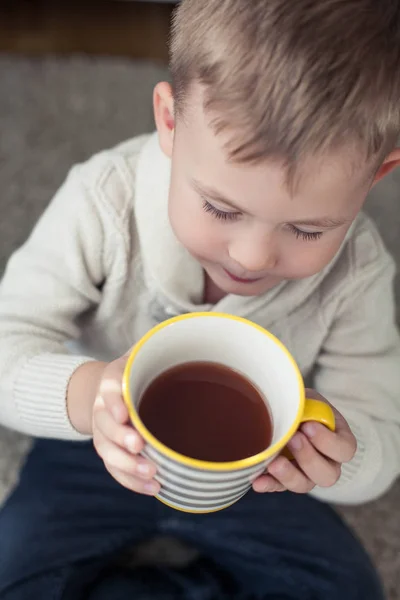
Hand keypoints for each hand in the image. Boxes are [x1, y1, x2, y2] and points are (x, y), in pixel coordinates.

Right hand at [92, 354, 159, 495]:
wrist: (114, 390)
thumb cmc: (141, 370)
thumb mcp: (148, 352)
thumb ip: (168, 344)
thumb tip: (206, 328)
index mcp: (114, 378)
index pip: (108, 387)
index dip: (113, 401)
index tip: (125, 413)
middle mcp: (104, 407)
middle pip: (104, 425)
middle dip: (120, 438)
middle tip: (139, 446)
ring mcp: (105, 432)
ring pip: (108, 452)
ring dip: (127, 466)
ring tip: (151, 475)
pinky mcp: (112, 451)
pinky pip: (116, 470)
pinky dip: (131, 482)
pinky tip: (154, 488)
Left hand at [252, 389, 356, 493]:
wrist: (288, 413)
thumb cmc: (304, 406)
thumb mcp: (308, 399)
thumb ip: (305, 404)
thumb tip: (288, 402)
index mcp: (340, 442)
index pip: (345, 449)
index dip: (327, 441)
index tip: (308, 425)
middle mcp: (328, 463)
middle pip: (328, 475)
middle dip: (308, 457)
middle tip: (292, 438)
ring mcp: (308, 475)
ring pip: (305, 485)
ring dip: (289, 474)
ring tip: (274, 462)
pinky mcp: (286, 480)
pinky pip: (279, 487)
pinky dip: (268, 484)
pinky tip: (258, 481)